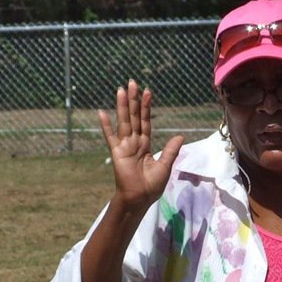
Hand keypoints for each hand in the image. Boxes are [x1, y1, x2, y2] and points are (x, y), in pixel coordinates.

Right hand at [99, 79, 183, 210]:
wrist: (140, 199)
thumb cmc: (151, 186)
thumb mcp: (165, 166)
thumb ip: (170, 150)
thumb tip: (180, 136)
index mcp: (145, 145)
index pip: (145, 122)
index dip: (146, 108)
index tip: (148, 92)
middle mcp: (134, 142)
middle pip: (134, 117)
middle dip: (134, 100)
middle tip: (132, 82)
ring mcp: (124, 146)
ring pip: (124, 122)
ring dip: (123, 106)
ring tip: (121, 90)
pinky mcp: (117, 153)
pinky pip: (111, 137)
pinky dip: (106, 125)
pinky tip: (101, 112)